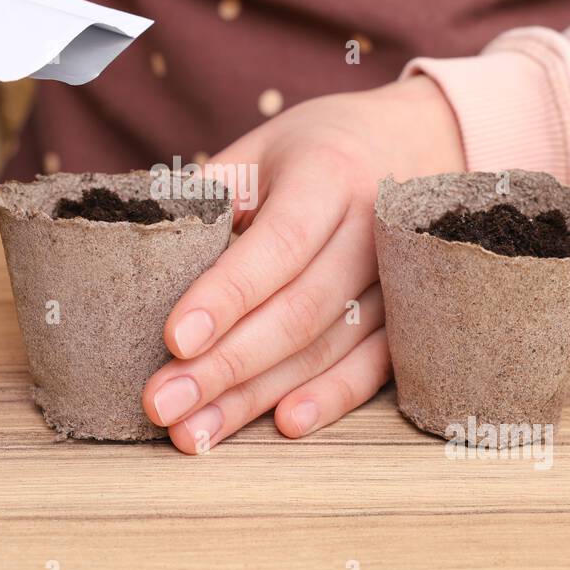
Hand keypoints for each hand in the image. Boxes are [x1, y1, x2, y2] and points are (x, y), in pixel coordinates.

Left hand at [142, 74, 464, 452]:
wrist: (423, 138)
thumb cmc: (320, 147)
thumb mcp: (263, 147)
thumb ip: (212, 195)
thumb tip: (146, 257)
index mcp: (328, 175)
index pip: (277, 243)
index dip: (226, 294)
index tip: (173, 339)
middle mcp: (372, 228)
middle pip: (299, 309)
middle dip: (226, 365)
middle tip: (163, 405)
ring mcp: (398, 277)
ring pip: (327, 347)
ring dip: (259, 397)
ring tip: (196, 432)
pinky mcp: (410, 314)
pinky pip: (372, 367)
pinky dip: (330, 398)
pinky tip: (283, 425)